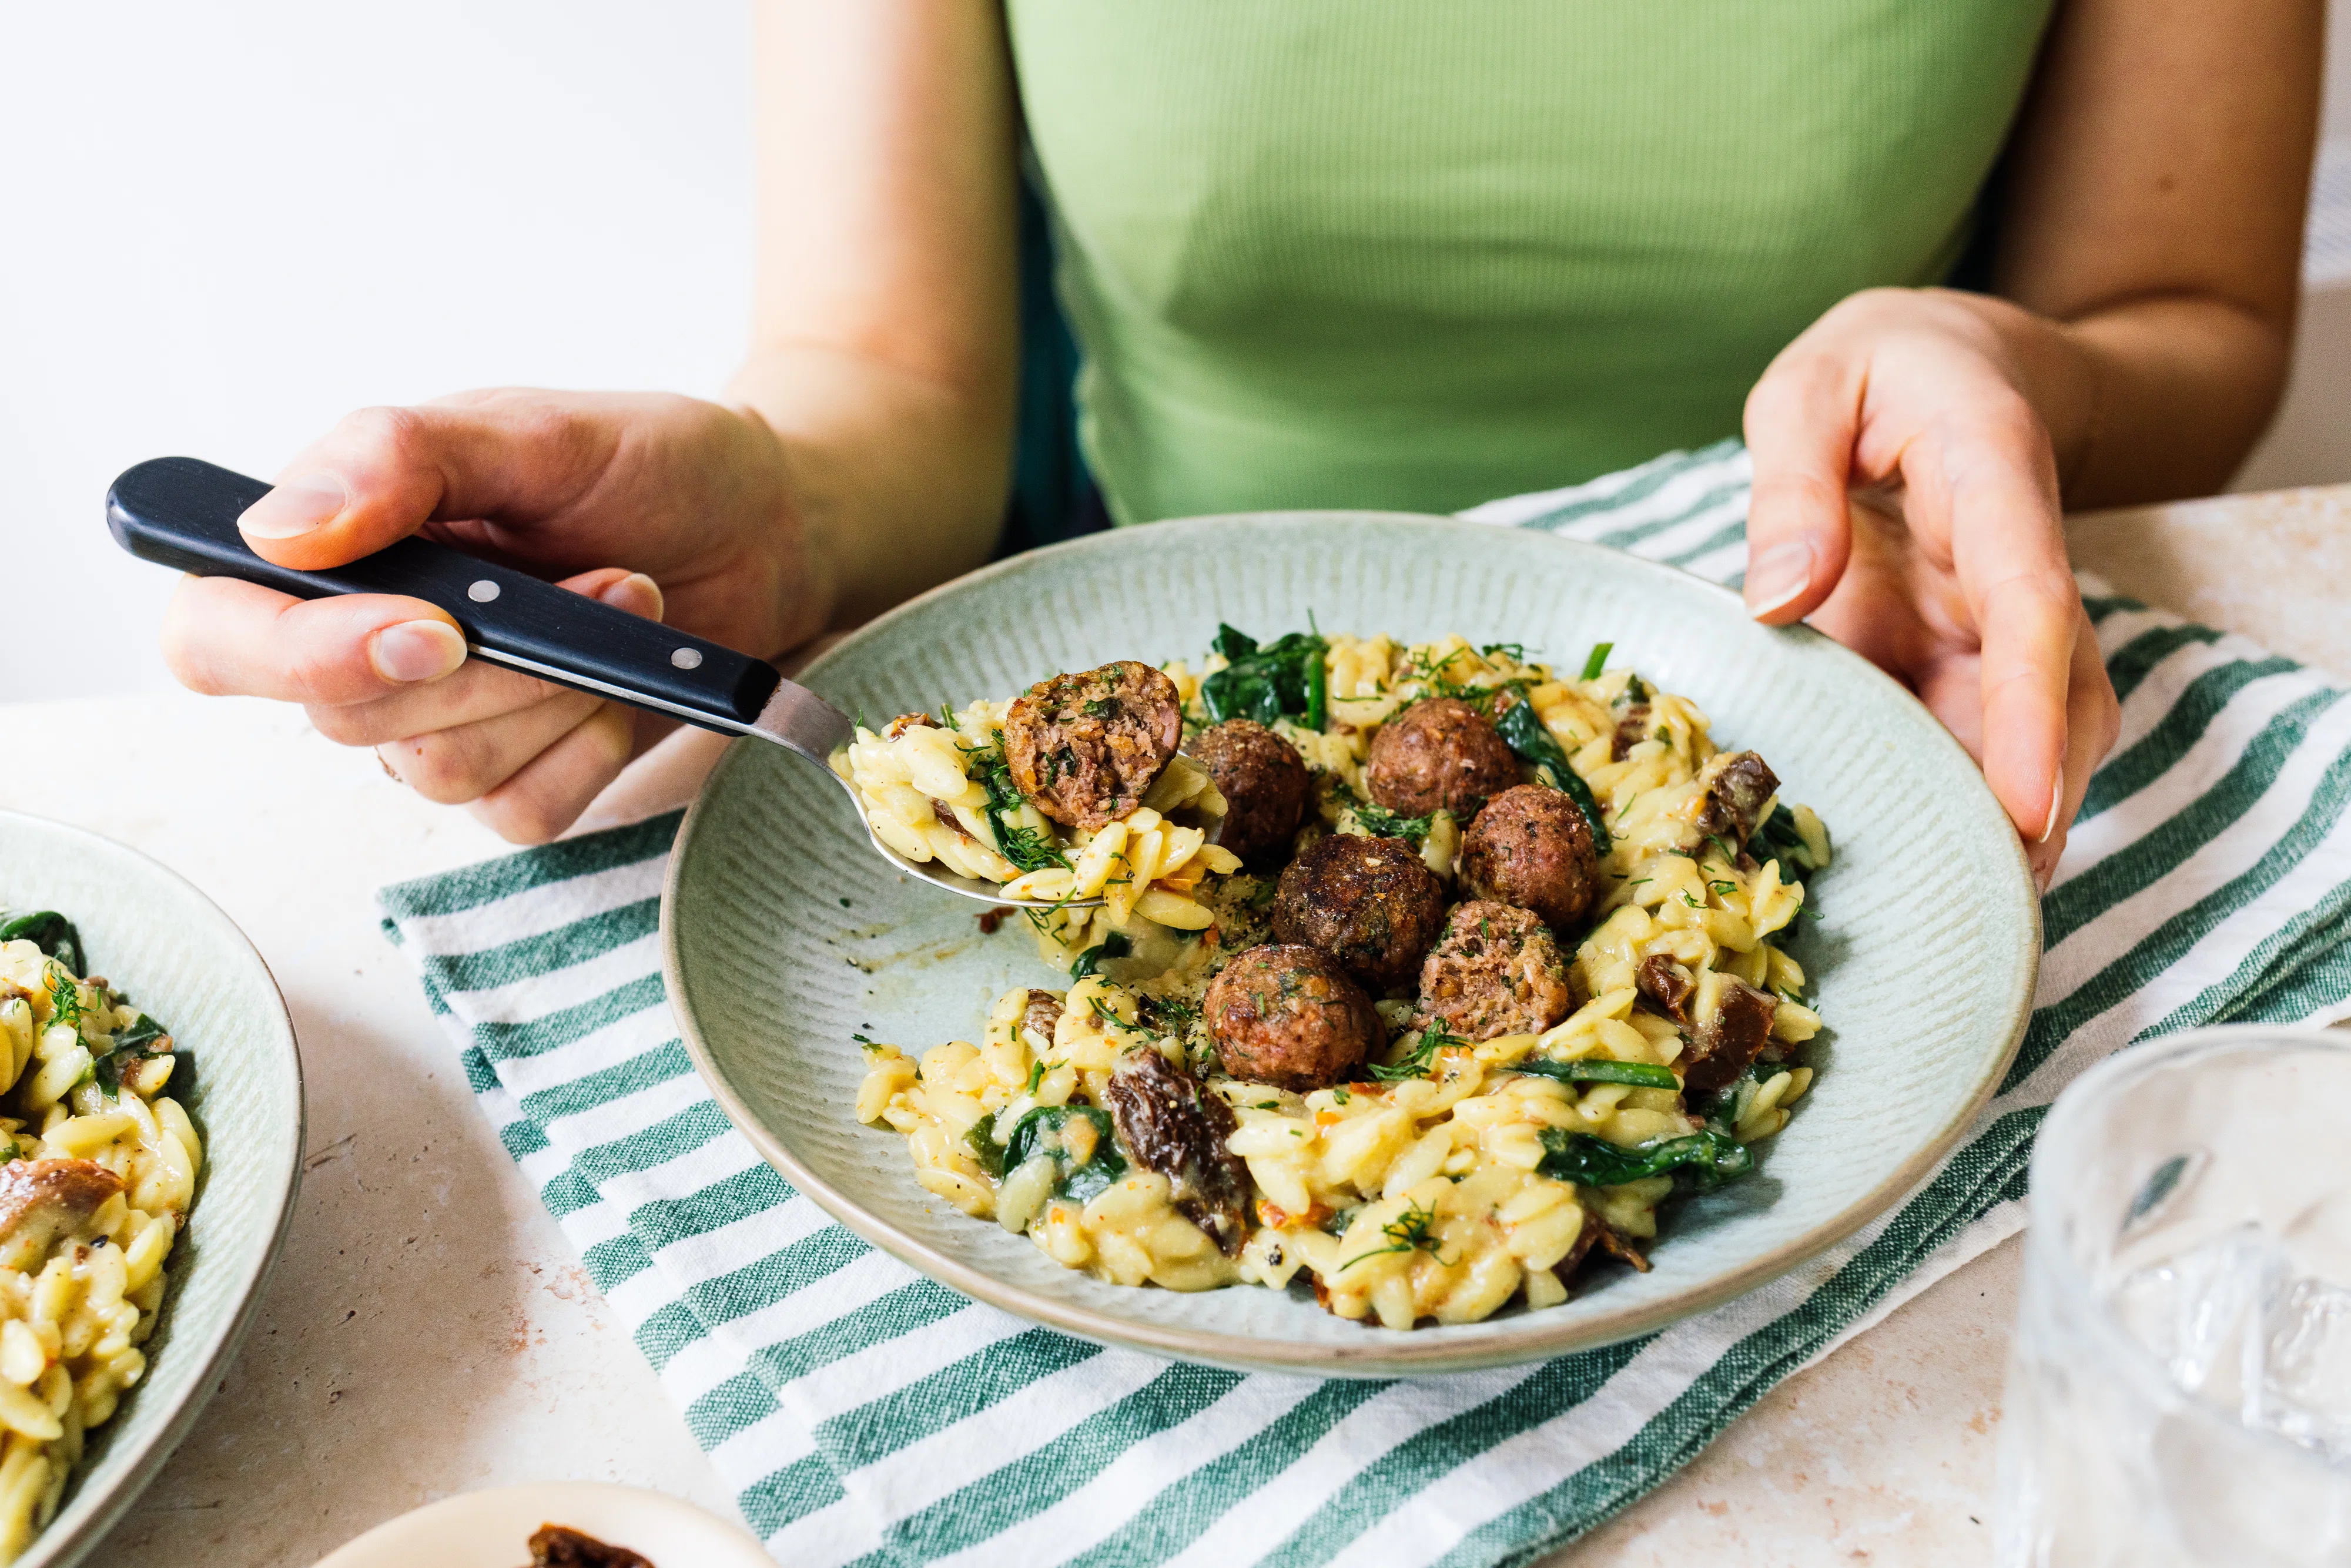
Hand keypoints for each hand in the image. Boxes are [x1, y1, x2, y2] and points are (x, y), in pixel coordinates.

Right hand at [159, 389, 831, 842]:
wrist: (763, 523)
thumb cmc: (643, 464)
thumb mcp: (532, 429)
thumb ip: (401, 457)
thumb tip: (276, 530)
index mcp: (328, 553)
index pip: (217, 637)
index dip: (296, 655)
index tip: (428, 626)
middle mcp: (362, 648)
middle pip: (346, 720)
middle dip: (491, 665)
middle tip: (600, 580)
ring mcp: (438, 722)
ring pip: (440, 774)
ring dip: (556, 694)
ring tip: (629, 600)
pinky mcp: (520, 773)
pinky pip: (519, 813)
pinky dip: (589, 748)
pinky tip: (629, 683)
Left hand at [1742, 287, 2121, 889]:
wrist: (1936, 361)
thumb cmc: (1871, 368)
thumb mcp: (1808, 388)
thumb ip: (1790, 481)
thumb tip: (1781, 598)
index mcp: (1993, 481)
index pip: (2034, 608)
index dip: (2031, 716)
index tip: (2027, 807)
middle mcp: (2017, 564)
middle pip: (2056, 699)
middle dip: (2034, 808)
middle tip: (1982, 912)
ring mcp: (1998, 618)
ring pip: (2034, 735)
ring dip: (2001, 822)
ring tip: (1947, 918)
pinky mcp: (1968, 654)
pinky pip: (1973, 736)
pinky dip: (1952, 800)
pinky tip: (1904, 864)